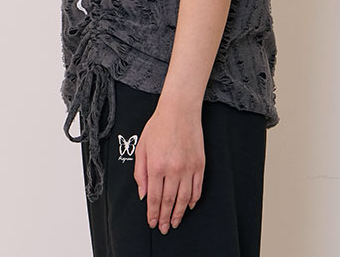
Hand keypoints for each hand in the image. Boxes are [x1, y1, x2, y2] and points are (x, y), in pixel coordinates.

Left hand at [133, 100, 204, 233]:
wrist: (180, 110)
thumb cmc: (159, 126)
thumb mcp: (142, 147)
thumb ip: (140, 172)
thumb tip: (142, 194)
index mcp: (156, 166)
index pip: (153, 197)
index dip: (152, 213)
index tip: (152, 223)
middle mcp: (173, 170)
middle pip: (168, 201)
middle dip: (164, 217)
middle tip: (163, 228)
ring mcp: (188, 168)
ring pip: (184, 198)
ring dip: (179, 213)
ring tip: (175, 222)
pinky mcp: (200, 164)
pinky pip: (197, 188)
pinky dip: (193, 200)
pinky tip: (189, 206)